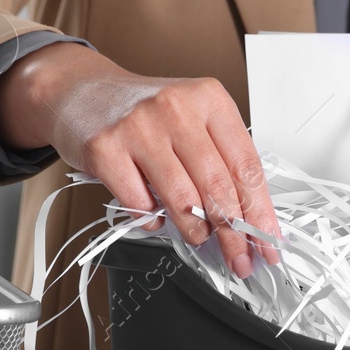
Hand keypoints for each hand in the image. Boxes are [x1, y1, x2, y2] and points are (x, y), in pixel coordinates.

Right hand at [0, 41, 278, 275]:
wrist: (81, 91)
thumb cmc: (141, 111)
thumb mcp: (191, 117)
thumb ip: (219, 157)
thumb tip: (249, 215)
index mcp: (209, 98)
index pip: (246, 165)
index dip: (261, 212)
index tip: (268, 242)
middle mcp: (176, 108)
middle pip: (218, 186)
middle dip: (234, 233)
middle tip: (239, 257)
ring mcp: (139, 127)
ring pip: (182, 198)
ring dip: (195, 230)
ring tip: (199, 238)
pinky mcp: (106, 148)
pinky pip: (139, 202)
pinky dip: (151, 221)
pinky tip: (154, 220)